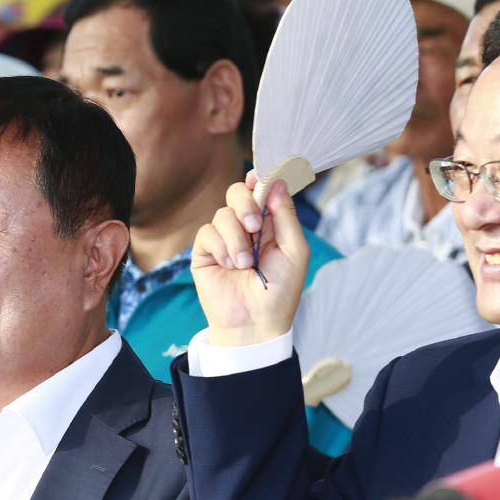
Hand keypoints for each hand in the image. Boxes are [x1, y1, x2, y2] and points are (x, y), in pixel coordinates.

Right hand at [191, 173, 310, 346]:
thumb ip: (286, 215)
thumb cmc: (280, 291)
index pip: (262, 191)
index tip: (258, 176)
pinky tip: (230, 266)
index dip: (259, 179)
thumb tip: (277, 181)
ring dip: (236, 238)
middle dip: (246, 204)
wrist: (255, 322)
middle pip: (237, 192)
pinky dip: (221, 247)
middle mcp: (246, 228)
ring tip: (244, 263)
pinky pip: (207, 232)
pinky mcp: (205, 252)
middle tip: (255, 226)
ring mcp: (224, 239)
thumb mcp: (294, 251)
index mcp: (271, 224)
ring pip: (222, 213)